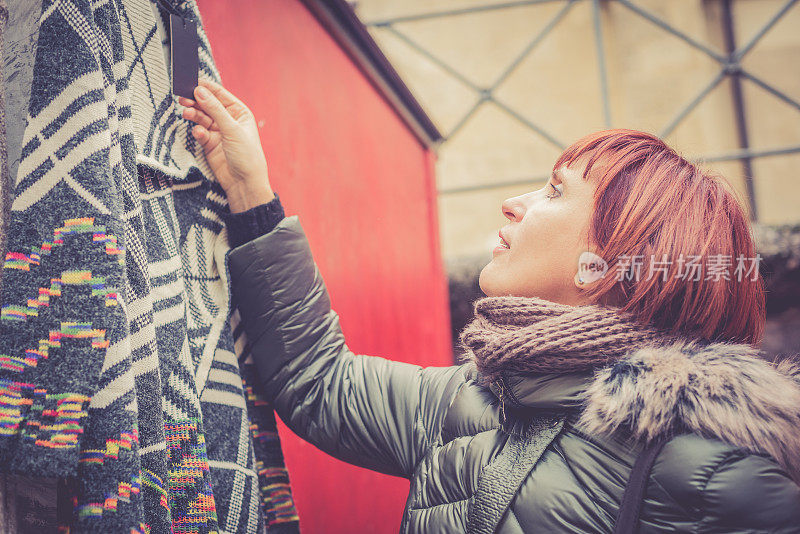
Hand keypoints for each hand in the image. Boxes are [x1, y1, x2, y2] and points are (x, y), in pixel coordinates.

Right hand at [179, 80, 273, 212]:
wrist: (243, 182)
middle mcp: (229, 120)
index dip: (206, 87)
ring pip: (201, 117)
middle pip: (208, 104)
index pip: (220, 94)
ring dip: (194, 115)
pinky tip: (198, 133)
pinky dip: (197, 131)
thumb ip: (215, 109)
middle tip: (183, 98)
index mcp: (239, 112)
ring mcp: (218, 131)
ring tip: (186, 113)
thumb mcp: (232, 129)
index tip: (191, 81)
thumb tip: (199, 91)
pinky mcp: (209, 143)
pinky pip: (200, 131)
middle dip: (196, 101)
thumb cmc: (246, 155)